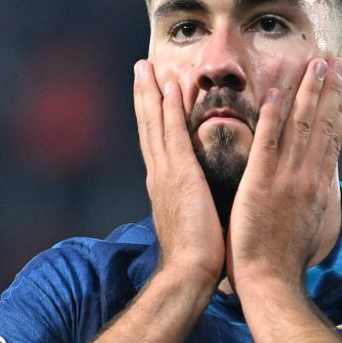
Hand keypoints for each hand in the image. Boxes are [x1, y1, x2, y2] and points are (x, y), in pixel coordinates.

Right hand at [133, 59, 224, 288]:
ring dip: (151, 94)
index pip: (156, 142)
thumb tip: (201, 199)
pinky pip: (173, 136)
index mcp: (164, 186)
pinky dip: (169, 111)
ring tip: (146, 67)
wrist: (189, 274)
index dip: (152, 115)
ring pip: (155, 125)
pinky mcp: (180, 178)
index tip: (151, 91)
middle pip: (148, 127)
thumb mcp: (193, 222)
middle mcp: (159, 176)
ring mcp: (166, 175)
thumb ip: (193, 204)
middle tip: (140, 67)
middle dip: (144, 95)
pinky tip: (170, 88)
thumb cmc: (196, 258)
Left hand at [226, 57, 341, 290]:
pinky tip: (274, 94)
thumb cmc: (284, 258)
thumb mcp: (310, 223)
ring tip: (313, 64)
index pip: (332, 138)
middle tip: (332, 60)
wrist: (271, 281)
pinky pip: (268, 145)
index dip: (337, 107)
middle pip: (323, 125)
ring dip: (307, 93)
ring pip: (301, 128)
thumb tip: (319, 182)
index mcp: (318, 186)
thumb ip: (313, 197)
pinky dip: (272, 118)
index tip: (339, 82)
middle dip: (328, 90)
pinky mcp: (262, 185)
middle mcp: (308, 177)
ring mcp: (287, 179)